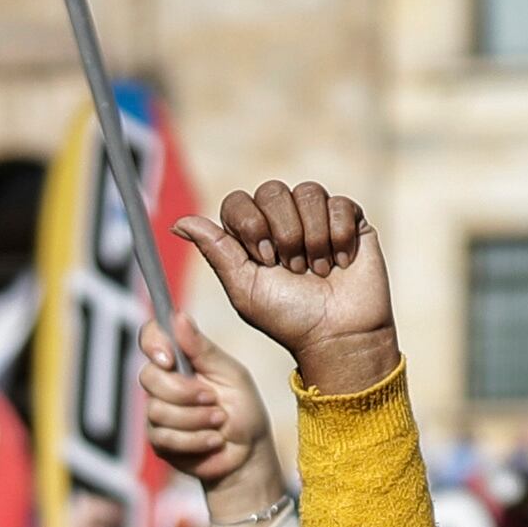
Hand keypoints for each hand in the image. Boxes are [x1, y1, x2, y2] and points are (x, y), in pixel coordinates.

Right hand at [139, 326, 281, 500]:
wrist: (249, 452)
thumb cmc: (244, 409)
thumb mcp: (231, 373)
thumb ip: (202, 349)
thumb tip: (178, 316)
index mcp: (182, 360)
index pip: (151, 338)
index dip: (153, 344)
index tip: (169, 359)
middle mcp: (165, 383)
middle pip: (149, 377)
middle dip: (184, 392)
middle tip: (212, 399)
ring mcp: (158, 413)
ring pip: (157, 411)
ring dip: (196, 419)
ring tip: (219, 421)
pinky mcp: (160, 442)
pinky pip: (165, 437)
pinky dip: (195, 439)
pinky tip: (213, 440)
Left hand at [174, 182, 396, 398]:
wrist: (338, 336)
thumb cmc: (289, 318)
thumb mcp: (244, 288)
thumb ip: (215, 250)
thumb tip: (178, 222)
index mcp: (251, 235)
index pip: (238, 201)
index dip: (251, 225)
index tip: (265, 260)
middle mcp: (282, 221)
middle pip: (272, 190)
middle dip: (284, 233)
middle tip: (293, 269)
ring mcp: (316, 218)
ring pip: (308, 192)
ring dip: (313, 238)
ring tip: (319, 271)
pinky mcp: (349, 221)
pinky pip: (339, 203)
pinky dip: (339, 236)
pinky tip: (340, 262)